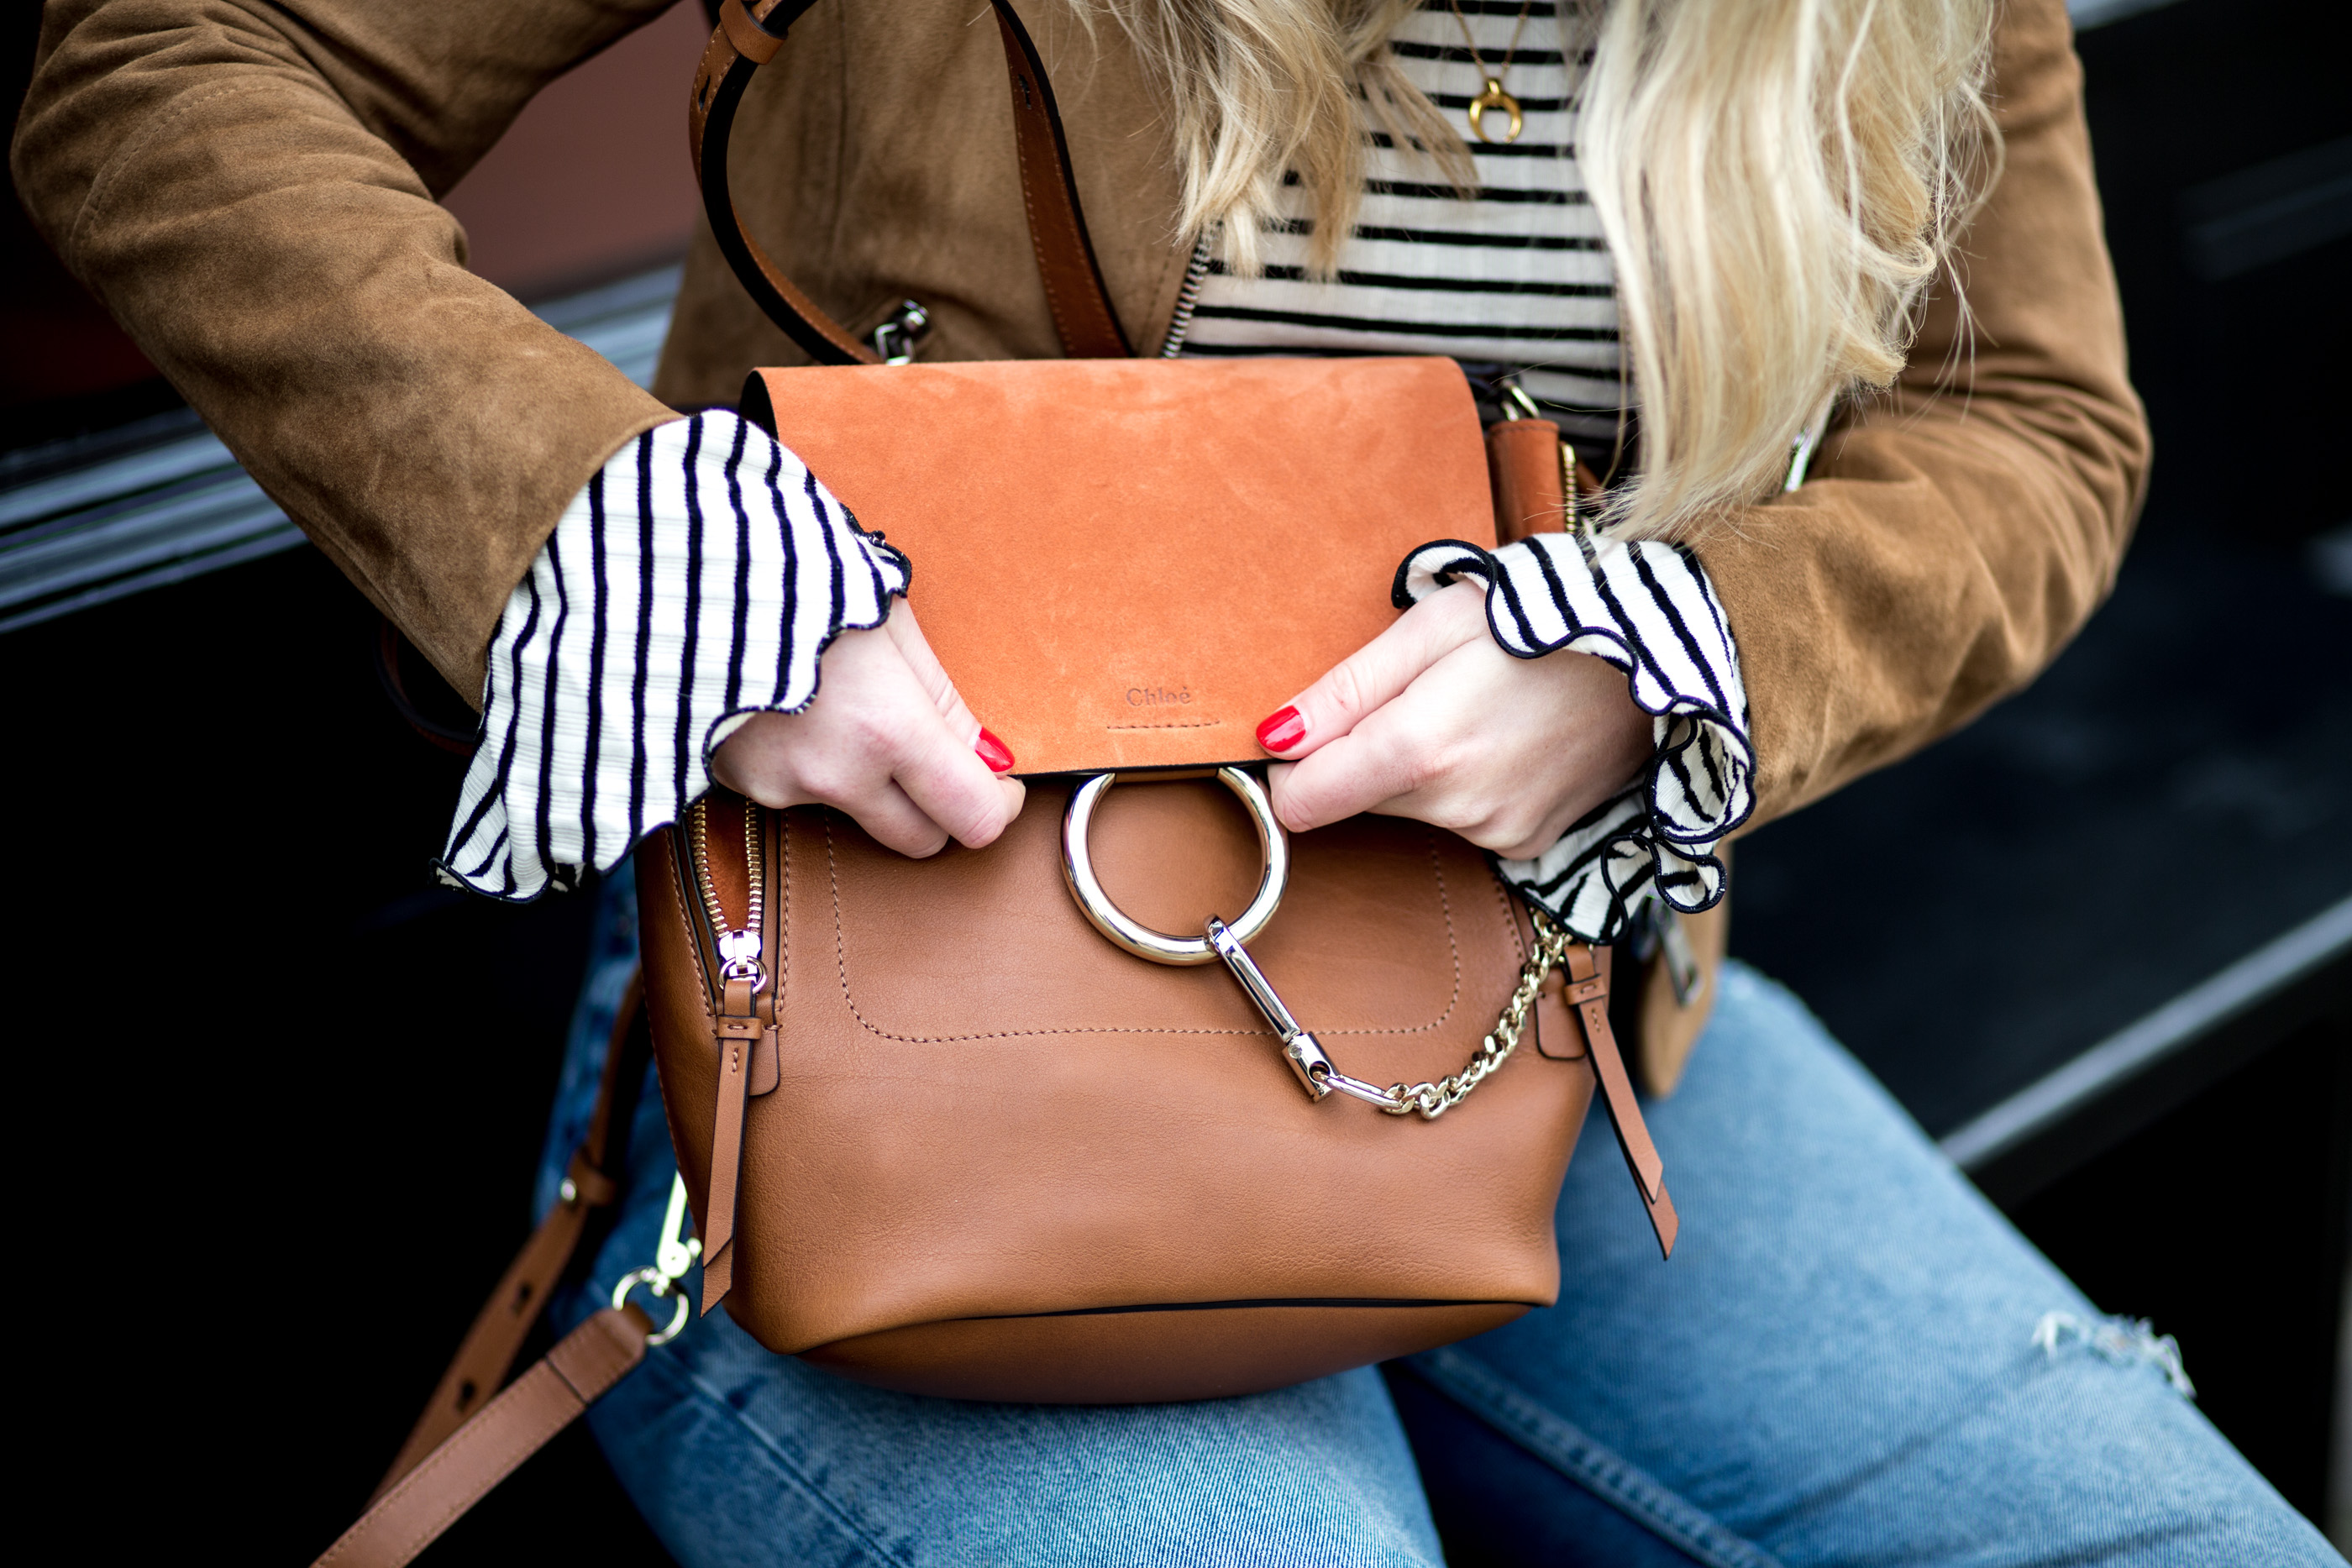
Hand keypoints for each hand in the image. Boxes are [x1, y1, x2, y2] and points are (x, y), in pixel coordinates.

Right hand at [710, 600, 1024, 856]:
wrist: (677, 570)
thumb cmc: (792, 573)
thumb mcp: (889, 619)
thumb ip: (943, 700)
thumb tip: (988, 758)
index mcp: (888, 728)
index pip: (972, 817)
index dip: (998, 805)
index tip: (998, 783)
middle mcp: (836, 774)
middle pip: (919, 840)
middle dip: (940, 808)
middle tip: (936, 758)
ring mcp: (781, 786)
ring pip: (856, 813)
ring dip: (869, 783)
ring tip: (844, 708)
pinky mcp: (739, 786)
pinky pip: (800, 794)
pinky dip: (811, 767)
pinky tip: (794, 712)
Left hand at [1258, 581, 1650, 859]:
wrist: (1657, 655)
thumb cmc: (1541, 621)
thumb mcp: (1431, 624)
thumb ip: (1344, 690)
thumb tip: (1271, 739)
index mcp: (1420, 749)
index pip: (1300, 801)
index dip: (1292, 763)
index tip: (1312, 729)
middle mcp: (1456, 807)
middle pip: (1355, 799)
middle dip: (1365, 752)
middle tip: (1421, 691)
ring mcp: (1496, 833)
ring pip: (1409, 809)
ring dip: (1419, 767)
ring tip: (1475, 708)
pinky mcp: (1527, 845)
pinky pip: (1460, 821)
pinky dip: (1466, 786)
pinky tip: (1505, 739)